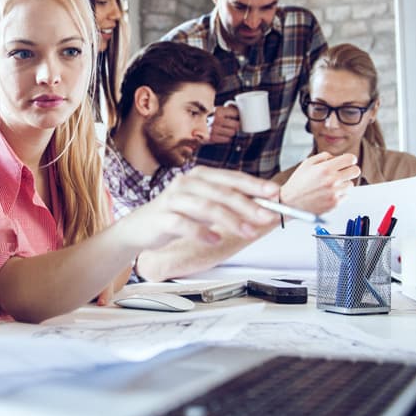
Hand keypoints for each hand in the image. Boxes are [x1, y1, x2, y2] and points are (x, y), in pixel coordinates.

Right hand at [123, 165, 279, 250]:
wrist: (141, 228)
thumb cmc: (176, 215)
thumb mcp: (204, 206)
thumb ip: (228, 204)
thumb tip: (262, 209)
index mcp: (200, 176)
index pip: (231, 177)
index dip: (254, 185)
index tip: (275, 194)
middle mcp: (186, 183)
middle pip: (222, 192)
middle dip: (247, 205)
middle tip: (266, 217)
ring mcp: (173, 199)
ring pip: (206, 206)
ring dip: (230, 220)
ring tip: (247, 232)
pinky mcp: (162, 217)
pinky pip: (184, 224)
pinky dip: (202, 232)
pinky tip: (214, 239)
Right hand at [207, 105, 239, 143]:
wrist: (194, 126)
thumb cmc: (209, 118)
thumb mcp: (217, 110)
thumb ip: (228, 108)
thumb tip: (239, 107)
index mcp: (218, 111)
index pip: (236, 113)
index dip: (237, 115)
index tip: (236, 117)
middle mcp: (216, 120)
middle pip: (236, 124)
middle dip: (236, 125)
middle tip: (233, 125)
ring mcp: (214, 130)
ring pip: (233, 133)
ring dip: (231, 132)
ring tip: (226, 130)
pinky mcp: (212, 138)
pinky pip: (227, 139)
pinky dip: (227, 138)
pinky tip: (222, 135)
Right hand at [279, 152, 359, 214]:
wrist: (290, 201)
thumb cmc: (297, 183)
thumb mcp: (306, 163)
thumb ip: (323, 156)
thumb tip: (335, 157)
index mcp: (325, 168)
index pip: (351, 159)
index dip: (350, 159)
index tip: (348, 161)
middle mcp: (332, 180)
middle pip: (356, 171)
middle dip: (350, 170)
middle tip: (344, 172)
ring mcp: (335, 193)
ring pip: (351, 184)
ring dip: (343, 183)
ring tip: (331, 185)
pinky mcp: (335, 203)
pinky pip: (346, 196)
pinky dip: (339, 194)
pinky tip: (329, 193)